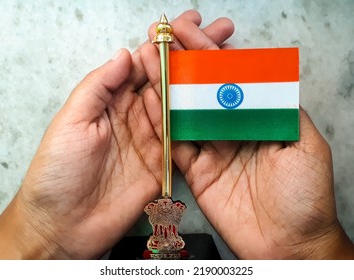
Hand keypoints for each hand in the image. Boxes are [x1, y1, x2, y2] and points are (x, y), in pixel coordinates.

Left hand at [0, 10, 233, 259]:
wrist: (65, 224)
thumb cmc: (58, 171)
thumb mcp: (72, 121)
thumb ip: (98, 87)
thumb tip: (126, 54)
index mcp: (111, 102)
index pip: (142, 66)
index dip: (164, 45)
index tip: (188, 25)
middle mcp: (135, 116)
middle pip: (168, 81)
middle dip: (193, 58)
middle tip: (219, 34)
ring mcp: (153, 139)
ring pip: (181, 106)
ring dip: (203, 85)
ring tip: (226, 62)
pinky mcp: (165, 164)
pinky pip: (186, 138)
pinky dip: (202, 121)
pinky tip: (219, 104)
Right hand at [142, 24, 353, 258]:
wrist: (289, 244)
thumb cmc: (306, 197)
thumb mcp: (304, 145)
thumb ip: (280, 110)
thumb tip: (260, 77)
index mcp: (258, 121)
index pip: (231, 80)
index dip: (211, 55)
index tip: (191, 34)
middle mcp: (232, 131)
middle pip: (203, 92)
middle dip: (183, 64)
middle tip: (162, 40)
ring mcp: (213, 150)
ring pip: (185, 114)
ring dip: (167, 87)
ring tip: (149, 62)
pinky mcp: (197, 172)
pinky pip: (176, 145)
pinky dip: (162, 124)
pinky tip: (150, 100)